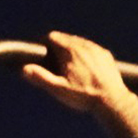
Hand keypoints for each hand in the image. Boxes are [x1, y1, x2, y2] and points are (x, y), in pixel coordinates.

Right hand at [22, 31, 137, 135]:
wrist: (112, 99)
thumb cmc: (84, 95)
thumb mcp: (59, 89)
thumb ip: (41, 77)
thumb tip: (25, 69)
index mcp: (70, 51)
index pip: (52, 37)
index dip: (44, 44)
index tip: (41, 54)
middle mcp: (84, 46)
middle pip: (65, 38)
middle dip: (57, 46)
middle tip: (52, 62)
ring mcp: (96, 49)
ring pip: (79, 42)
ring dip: (71, 49)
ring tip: (67, 64)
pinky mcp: (105, 55)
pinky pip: (91, 48)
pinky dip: (84, 53)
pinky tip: (83, 67)